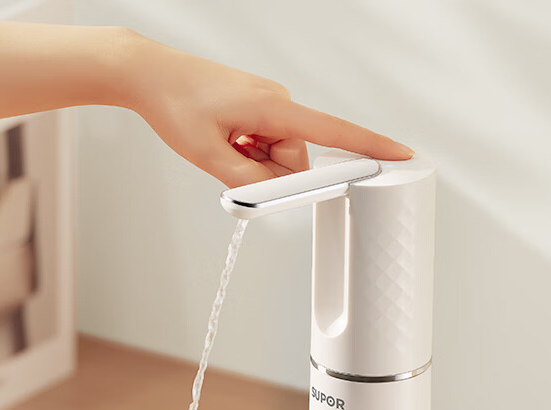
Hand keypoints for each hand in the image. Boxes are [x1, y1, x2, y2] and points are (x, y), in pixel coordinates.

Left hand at [125, 36, 413, 186]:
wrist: (150, 74)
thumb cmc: (175, 103)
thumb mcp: (208, 155)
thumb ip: (248, 181)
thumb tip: (276, 193)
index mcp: (274, 108)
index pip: (333, 131)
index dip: (369, 146)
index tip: (400, 153)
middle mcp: (278, 102)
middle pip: (294, 159)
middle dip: (266, 172)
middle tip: (228, 159)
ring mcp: (268, 104)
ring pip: (277, 155)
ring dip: (252, 161)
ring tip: (220, 144)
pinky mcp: (257, 107)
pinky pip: (264, 143)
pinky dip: (247, 151)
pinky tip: (223, 138)